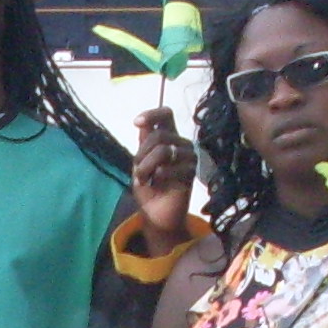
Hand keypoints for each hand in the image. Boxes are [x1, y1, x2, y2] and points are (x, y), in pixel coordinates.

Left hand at [131, 108, 195, 250]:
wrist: (156, 213)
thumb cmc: (148, 187)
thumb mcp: (140, 162)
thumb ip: (144, 142)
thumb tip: (142, 123)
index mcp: (169, 137)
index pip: (166, 114)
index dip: (152, 114)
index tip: (137, 123)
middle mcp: (181, 143)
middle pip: (159, 135)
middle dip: (142, 154)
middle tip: (138, 172)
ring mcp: (188, 156)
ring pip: (162, 150)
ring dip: (146, 167)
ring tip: (144, 180)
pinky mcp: (191, 172)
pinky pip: (168, 168)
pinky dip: (155, 177)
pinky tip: (156, 185)